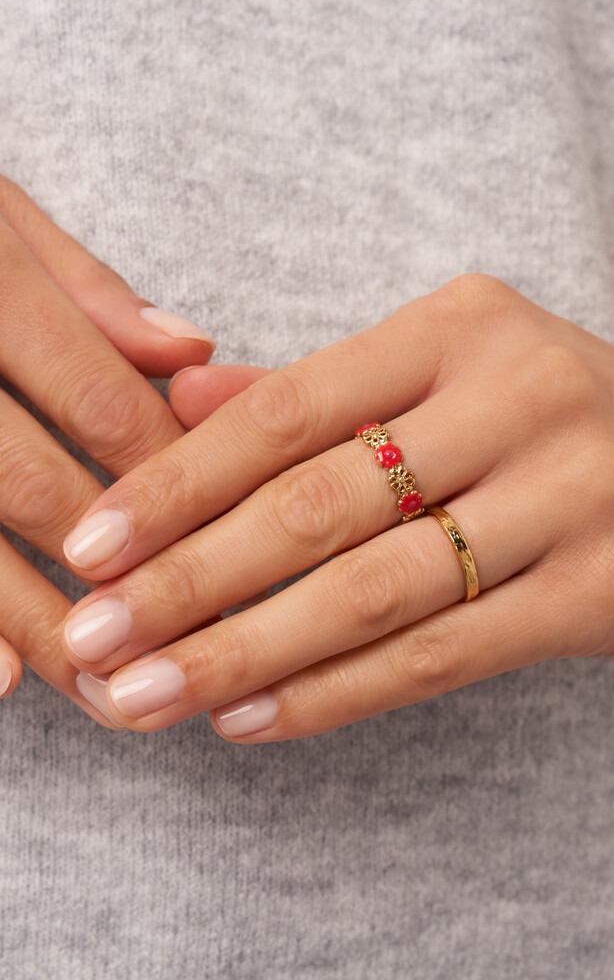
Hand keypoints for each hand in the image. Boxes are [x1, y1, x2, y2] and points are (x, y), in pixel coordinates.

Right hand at [0, 176, 214, 721]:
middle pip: (33, 484)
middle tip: (192, 645)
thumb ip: (85, 287)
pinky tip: (1, 678)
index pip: (102, 400)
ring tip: (108, 692)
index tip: (225, 543)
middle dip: (118, 574)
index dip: (172, 482)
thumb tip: (189, 355)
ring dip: (37, 625)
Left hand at [59, 273, 613, 738]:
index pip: (288, 408)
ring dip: (248, 651)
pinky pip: (446, 652)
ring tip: (151, 696)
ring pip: (376, 587)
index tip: (90, 544)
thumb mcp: (453, 372)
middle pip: (319, 502)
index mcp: (458, 327)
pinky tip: (258, 719)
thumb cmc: (565, 419)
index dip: (177, 480)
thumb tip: (178, 401)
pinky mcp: (604, 586)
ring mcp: (570, 491)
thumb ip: (319, 388)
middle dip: (191, 579)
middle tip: (96, 639)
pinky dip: (341, 691)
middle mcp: (516, 396)